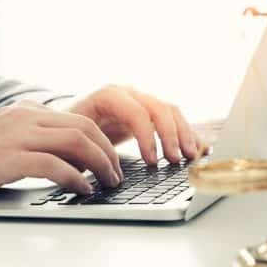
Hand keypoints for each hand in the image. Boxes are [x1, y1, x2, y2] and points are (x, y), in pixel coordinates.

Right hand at [0, 100, 122, 198]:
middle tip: (117, 175)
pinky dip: (74, 178)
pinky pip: (52, 165)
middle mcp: (27, 118)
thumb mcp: (12, 136)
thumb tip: (76, 161)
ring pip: (74, 143)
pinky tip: (83, 190)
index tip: (113, 162)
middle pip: (84, 129)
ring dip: (99, 165)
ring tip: (108, 183)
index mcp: (30, 111)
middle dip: (108, 154)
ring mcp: (17, 136)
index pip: (81, 121)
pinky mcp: (7, 158)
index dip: (104, 143)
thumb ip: (41, 140)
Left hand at [50, 85, 204, 164]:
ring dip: (184, 134)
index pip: (136, 112)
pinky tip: (199, 148)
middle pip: (159, 108)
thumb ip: (89, 150)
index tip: (152, 162)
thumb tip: (108, 173)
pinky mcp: (149, 113)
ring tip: (191, 156)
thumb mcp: (72, 138)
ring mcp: (141, 100)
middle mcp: (128, 93)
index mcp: (108, 95)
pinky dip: (187, 133)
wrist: (67, 122)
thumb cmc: (67, 132)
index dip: (148, 137)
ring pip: (171, 112)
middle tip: (175, 160)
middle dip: (171, 136)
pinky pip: (173, 119)